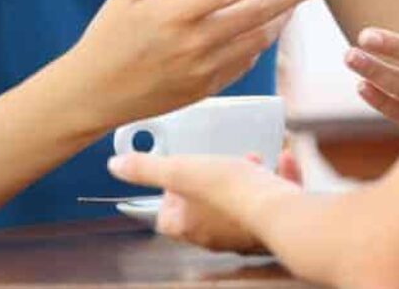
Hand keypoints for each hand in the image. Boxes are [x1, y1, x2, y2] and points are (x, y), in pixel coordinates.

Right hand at [64, 0, 339, 128]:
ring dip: (284, 18)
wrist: (91, 97)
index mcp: (176, 14)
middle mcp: (195, 42)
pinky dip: (263, 42)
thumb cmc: (106, 40)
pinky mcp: (207, 88)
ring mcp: (203, 68)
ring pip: (259, 39)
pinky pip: (246, 62)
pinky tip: (271, 26)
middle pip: (259, 13)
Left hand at [107, 149, 300, 250]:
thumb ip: (147, 168)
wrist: (280, 212)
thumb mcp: (182, 170)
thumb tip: (115, 165)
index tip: (180, 171)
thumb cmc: (229, 192)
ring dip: (242, 181)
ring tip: (251, 159)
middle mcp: (213, 237)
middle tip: (218, 161)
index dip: (168, 194)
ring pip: (237, 208)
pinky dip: (275, 180)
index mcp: (187, 226)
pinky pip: (270, 203)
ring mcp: (243, 235)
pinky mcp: (272, 228)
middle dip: (208, 183)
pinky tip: (283, 160)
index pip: (165, 217)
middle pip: (201, 211)